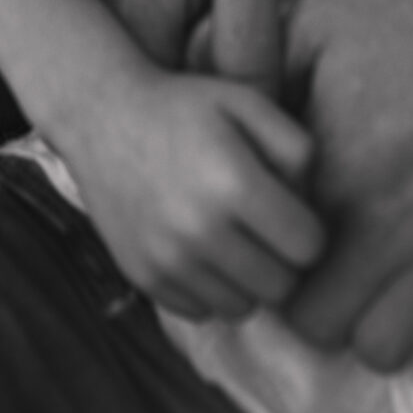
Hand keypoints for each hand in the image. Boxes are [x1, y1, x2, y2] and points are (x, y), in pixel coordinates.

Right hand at [63, 66, 322, 323]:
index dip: (306, 228)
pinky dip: (207, 287)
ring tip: (226, 235)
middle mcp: (200, 230)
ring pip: (243, 307)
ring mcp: (168, 259)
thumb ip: (298, 147)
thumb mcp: (246, 101)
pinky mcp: (145, 278)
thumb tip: (312, 208)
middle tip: (258, 225)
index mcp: (233, 183)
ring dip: (244, 278)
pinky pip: (202, 311)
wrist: (100, 114)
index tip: (286, 208)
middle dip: (279, 259)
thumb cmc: (185, 107)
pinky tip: (195, 247)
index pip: (309, 248)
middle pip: (281, 287)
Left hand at [281, 0, 412, 366]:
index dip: (265, 255)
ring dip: (366, 317)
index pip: (275, 264)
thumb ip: (262, 82)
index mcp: (337, 169)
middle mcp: (389, 225)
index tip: (268, 231)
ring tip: (360, 267)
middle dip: (309, 300)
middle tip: (310, 256)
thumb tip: (221, 113)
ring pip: (383, 344)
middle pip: (323, 325)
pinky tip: (408, 259)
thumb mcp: (312, 28)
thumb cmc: (405, 9)